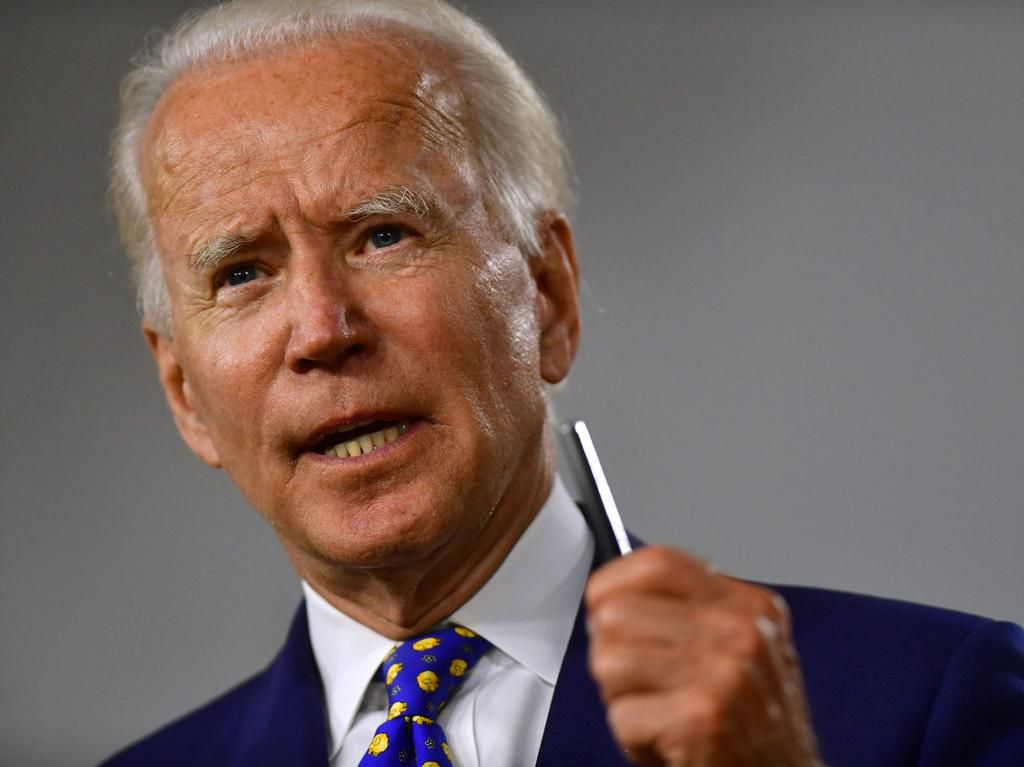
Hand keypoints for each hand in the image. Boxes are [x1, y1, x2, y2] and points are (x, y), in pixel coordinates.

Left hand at [585, 546, 821, 765]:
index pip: (657, 562)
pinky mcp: (700, 716)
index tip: (602, 605)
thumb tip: (615, 592)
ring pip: (608, 661)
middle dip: (611, 654)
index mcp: (748, 605)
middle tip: (641, 685)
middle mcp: (741, 630)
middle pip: (616, 613)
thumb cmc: (754, 727)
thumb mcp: (741, 650)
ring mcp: (723, 672)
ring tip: (657, 715)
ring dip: (620, 700)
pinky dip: (632, 741)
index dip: (613, 582)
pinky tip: (666, 745)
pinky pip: (620, 715)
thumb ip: (691, 613)